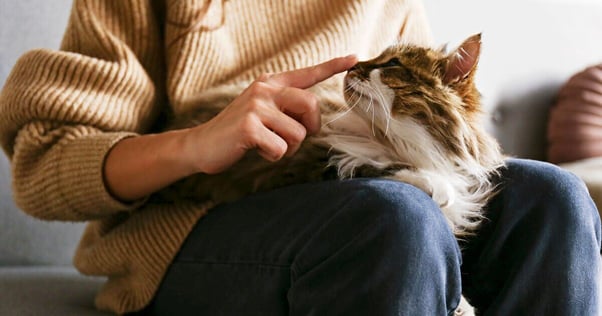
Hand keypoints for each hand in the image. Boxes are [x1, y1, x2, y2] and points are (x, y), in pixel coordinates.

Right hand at [181, 55, 357, 174]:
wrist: (201, 144)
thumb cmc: (238, 132)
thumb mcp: (262, 111)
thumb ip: (285, 108)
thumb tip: (313, 119)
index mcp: (270, 83)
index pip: (307, 73)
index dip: (332, 66)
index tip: (354, 58)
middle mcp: (264, 89)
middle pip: (311, 105)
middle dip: (310, 127)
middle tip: (292, 138)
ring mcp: (256, 106)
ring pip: (298, 133)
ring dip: (288, 147)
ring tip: (267, 144)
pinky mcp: (249, 126)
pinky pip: (281, 147)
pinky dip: (273, 155)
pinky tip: (257, 150)